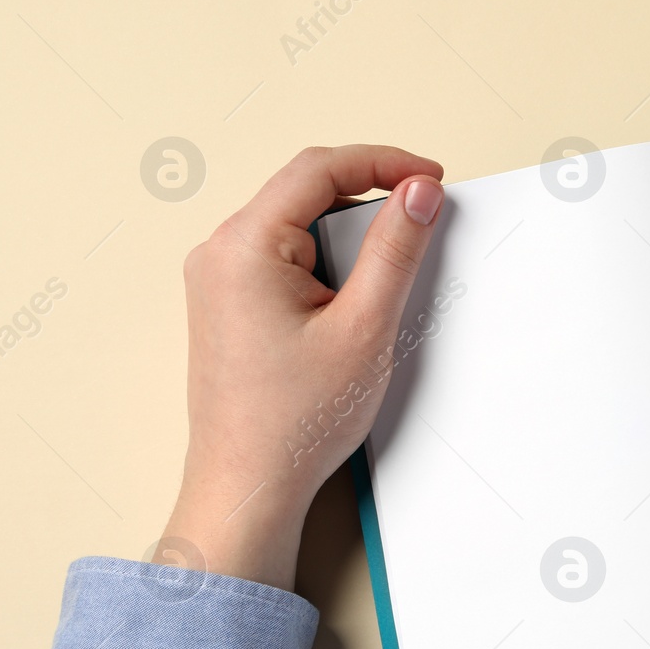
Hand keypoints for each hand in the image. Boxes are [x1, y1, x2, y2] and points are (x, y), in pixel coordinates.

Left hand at [161, 146, 445, 589]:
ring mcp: (218, 279)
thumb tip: (419, 193)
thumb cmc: (294, 421)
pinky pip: (283, 256)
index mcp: (243, 246)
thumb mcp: (365, 326)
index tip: (431, 179)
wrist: (249, 486)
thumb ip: (396, 249)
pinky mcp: (228, 304)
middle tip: (423, 218)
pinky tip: (357, 297)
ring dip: (350, 235)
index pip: (319, 169)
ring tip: (391, 270)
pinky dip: (328, 262)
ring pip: (297, 225)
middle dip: (370, 198)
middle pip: (305, 192)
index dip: (384, 163)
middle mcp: (219, 253)